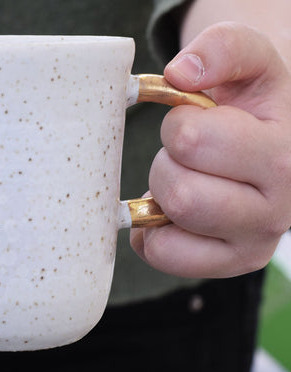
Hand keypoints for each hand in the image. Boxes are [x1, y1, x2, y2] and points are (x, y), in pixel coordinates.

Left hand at [131, 22, 290, 277]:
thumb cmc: (255, 104)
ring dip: (162, 193)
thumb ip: (222, 49)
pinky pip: (162, 253)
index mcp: (285, 157)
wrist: (273, 142)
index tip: (195, 120)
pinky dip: (152, 229)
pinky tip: (171, 209)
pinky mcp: (227, 264)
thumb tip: (179, 73)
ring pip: (171, 224)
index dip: (178, 124)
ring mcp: (253, 245)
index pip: (192, 142)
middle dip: (168, 163)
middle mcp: (278, 211)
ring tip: (186, 178)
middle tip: (187, 155)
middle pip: (181, 194)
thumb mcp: (250, 61)